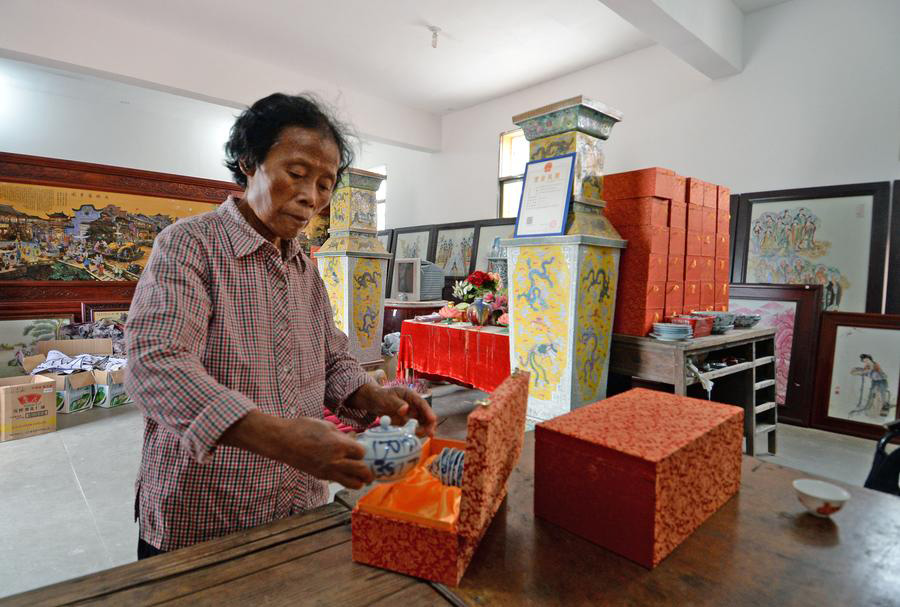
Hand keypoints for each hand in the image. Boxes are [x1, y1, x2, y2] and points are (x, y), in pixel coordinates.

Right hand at [222, 411, 373, 488]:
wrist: (282, 441)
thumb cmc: (303, 428)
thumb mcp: (326, 426)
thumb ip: (342, 435)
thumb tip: (354, 440)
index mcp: (338, 445)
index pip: (362, 453)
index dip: (364, 450)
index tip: (361, 448)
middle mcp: (335, 461)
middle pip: (362, 472)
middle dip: (369, 470)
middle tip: (370, 467)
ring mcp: (328, 471)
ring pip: (353, 484)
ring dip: (360, 479)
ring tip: (360, 473)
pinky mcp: (321, 476)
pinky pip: (340, 482)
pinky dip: (346, 479)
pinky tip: (345, 471)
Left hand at [348, 382, 436, 437]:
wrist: (373, 401)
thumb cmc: (381, 396)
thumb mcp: (388, 398)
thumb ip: (396, 403)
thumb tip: (405, 409)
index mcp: (410, 396)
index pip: (422, 403)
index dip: (428, 411)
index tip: (433, 419)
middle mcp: (413, 405)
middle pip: (425, 414)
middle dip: (429, 424)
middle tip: (430, 433)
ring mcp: (411, 414)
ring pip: (422, 422)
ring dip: (424, 430)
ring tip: (422, 436)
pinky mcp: (406, 421)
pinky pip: (413, 428)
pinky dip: (416, 433)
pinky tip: (415, 437)